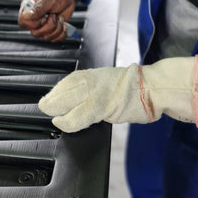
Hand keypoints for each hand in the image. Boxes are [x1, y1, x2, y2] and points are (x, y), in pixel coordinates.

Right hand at [18, 0, 84, 41]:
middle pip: (35, 33)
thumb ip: (38, 8)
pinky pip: (54, 39)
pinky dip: (62, 33)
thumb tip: (26, 16)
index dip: (34, 23)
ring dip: (57, 28)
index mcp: (28, 9)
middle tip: (54, 15)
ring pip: (45, 37)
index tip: (44, 16)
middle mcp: (33, 19)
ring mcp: (42, 26)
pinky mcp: (50, 31)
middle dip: (49, 25)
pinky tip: (63, 24)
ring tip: (59, 17)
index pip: (23, 23)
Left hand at [39, 53, 197, 132]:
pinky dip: (67, 121)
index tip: (47, 101)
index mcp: (90, 75)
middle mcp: (89, 80)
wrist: (152, 87)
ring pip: (65, 103)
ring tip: (54, 117)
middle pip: (61, 92)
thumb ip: (90, 90)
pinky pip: (78, 116)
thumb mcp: (106, 83)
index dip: (54, 94)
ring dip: (56, 111)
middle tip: (45, 108)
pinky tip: (62, 123)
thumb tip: (74, 101)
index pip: (65, 83)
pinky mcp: (101, 106)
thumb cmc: (132, 88)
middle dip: (50, 102)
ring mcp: (94, 93)